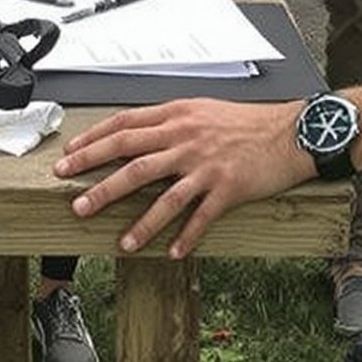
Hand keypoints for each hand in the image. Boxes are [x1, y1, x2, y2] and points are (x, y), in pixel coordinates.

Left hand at [52, 98, 311, 256]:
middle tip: (75, 201)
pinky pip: (202, 216)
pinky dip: (186, 236)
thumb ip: (166, 121)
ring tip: (122, 242)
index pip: (123, 126)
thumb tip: (132, 133)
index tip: (70, 157)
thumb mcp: (199, 109)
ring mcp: (206, 165)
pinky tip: (173, 252)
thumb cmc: (245, 122)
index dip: (93, 142)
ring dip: (140, 222)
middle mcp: (186, 138)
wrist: (290, 131)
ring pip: (164, 195)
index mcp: (175, 116)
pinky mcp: (228, 187)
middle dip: (99, 181)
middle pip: (132, 160)